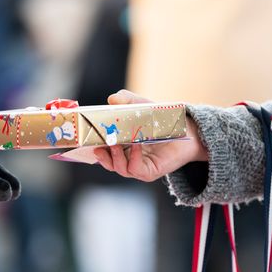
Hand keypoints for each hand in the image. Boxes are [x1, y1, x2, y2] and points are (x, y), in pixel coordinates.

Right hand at [92, 90, 206, 181]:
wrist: (185, 129)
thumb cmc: (161, 119)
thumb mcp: (140, 107)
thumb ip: (126, 101)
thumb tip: (112, 99)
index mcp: (122, 147)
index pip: (103, 151)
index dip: (93, 147)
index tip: (86, 140)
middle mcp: (128, 159)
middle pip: (108, 162)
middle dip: (102, 154)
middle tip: (98, 142)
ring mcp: (138, 167)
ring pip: (119, 168)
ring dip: (115, 156)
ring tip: (115, 142)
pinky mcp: (149, 172)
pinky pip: (134, 169)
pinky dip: (132, 157)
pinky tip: (134, 144)